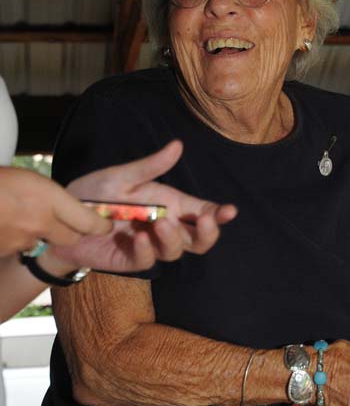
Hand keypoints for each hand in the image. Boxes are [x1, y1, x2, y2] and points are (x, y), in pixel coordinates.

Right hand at [0, 166, 110, 256]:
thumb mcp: (29, 179)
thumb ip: (52, 197)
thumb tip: (69, 208)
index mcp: (49, 198)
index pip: (88, 221)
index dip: (100, 225)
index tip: (105, 225)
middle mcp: (40, 222)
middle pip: (72, 239)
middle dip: (72, 233)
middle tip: (66, 223)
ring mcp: (22, 240)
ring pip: (44, 244)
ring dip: (39, 235)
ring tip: (20, 216)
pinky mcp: (7, 251)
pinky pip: (21, 248)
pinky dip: (17, 240)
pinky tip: (6, 223)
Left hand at [55, 140, 236, 272]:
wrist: (63, 219)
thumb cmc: (95, 193)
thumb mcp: (122, 175)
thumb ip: (150, 166)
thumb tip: (178, 145)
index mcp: (169, 203)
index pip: (202, 211)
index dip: (219, 214)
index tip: (230, 211)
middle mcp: (165, 225)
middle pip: (199, 239)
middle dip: (208, 232)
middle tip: (204, 220)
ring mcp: (150, 245)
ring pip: (177, 251)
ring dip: (174, 238)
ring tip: (160, 222)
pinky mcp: (132, 260)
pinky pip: (148, 260)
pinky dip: (147, 250)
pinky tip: (140, 237)